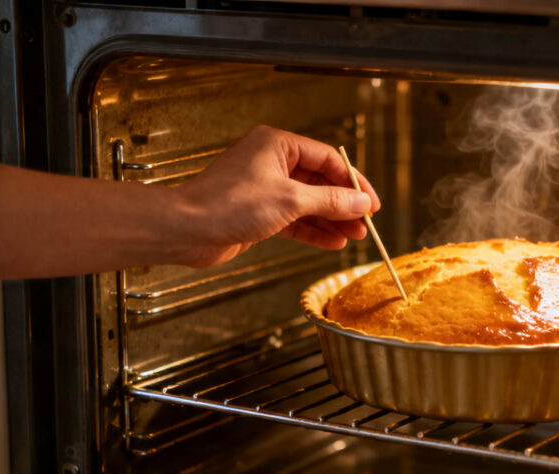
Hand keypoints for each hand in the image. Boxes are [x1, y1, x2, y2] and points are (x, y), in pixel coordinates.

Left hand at [174, 125, 380, 266]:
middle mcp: (271, 162)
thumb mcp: (291, 201)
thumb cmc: (228, 204)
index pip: (328, 159)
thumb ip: (331, 201)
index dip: (353, 182)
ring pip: (309, 202)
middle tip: (365, 224)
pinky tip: (332, 242)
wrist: (186, 230)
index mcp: (277, 145)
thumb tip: (361, 203)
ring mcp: (265, 188)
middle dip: (344, 204)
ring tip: (354, 236)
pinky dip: (313, 230)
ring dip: (332, 220)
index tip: (371, 204)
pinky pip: (295, 219)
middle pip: (320, 182)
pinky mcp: (259, 212)